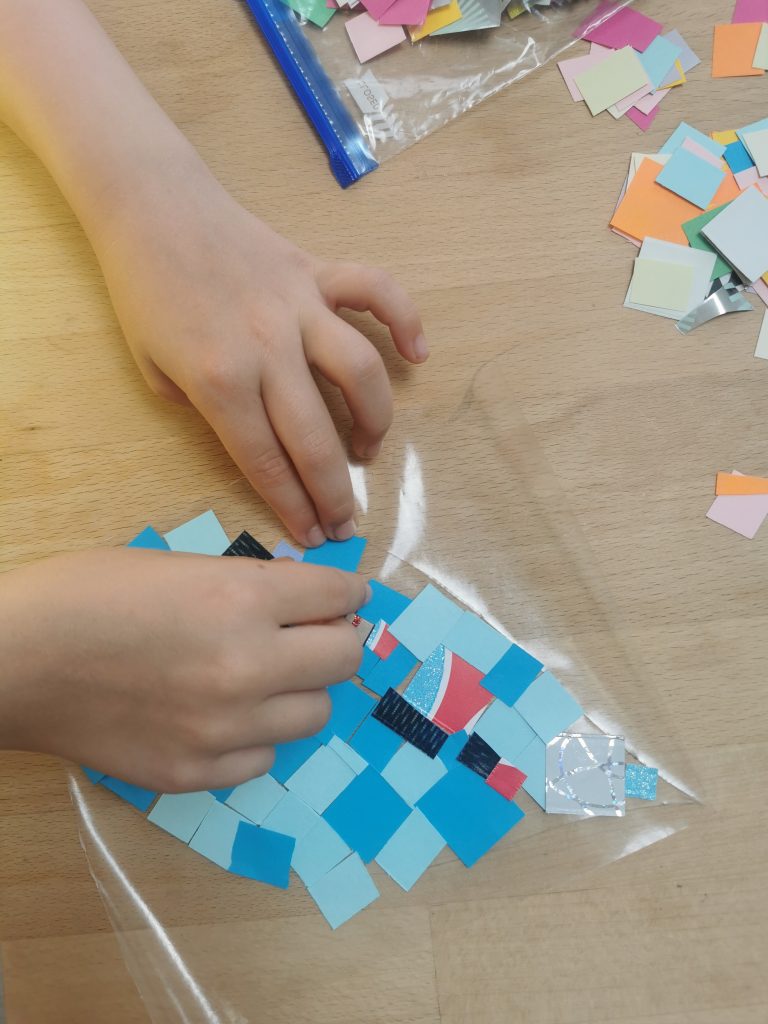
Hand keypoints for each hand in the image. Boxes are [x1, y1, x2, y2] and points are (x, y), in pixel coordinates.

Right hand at [0, 549, 367, 790]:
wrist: (15, 661)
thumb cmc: (89, 594)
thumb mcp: (178, 564)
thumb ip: (251, 583)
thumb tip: (309, 599)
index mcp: (240, 598)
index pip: (339, 596)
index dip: (348, 593)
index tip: (346, 599)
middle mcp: (246, 666)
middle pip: (344, 659)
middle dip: (336, 639)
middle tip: (315, 634)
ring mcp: (224, 728)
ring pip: (315, 714)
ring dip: (301, 689)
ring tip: (265, 676)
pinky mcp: (197, 772)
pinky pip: (265, 756)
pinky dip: (257, 733)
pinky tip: (226, 714)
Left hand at [95, 164, 426, 547]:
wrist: (152, 206)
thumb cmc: (144, 291)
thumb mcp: (151, 370)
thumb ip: (201, 411)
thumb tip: (249, 433)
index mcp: (219, 381)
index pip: (266, 462)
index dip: (294, 507)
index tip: (312, 536)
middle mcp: (267, 349)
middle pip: (316, 437)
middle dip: (336, 492)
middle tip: (347, 522)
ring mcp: (298, 307)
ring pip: (359, 374)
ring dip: (374, 422)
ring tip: (368, 450)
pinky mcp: (316, 272)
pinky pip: (375, 291)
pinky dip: (405, 320)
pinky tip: (418, 354)